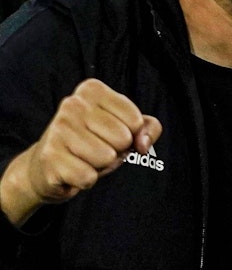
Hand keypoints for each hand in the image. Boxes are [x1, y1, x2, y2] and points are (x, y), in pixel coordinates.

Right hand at [1, 79, 162, 225]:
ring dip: (100, 166)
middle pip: (123, 139)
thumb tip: (142, 144)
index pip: (136, 121)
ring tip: (84, 158)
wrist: (45, 167)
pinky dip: (86, 180)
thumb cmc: (91, 143)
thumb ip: (148, 128)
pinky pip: (89, 177)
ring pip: (107, 158)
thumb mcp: (125, 128)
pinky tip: (71, 170)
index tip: (109, 133)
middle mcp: (72, 104)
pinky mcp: (49, 156)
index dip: (130, 135)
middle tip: (95, 148)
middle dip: (115, 151)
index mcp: (92, 90)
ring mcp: (57, 129)